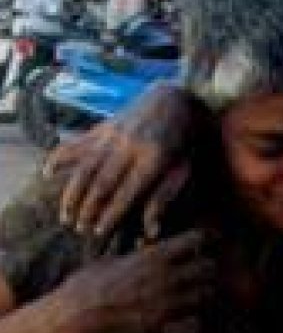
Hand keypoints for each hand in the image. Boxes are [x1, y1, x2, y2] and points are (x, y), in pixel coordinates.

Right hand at [45, 81, 195, 238]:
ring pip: (85, 167)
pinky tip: (47, 172)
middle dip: (88, 208)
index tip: (99, 232)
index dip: (111, 214)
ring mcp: (113, 135)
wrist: (175, 100)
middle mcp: (130, 146)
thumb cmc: (184, 143)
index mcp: (154, 158)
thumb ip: (164, 198)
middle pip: (102, 183)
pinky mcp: (103, 127)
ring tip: (66, 215)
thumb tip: (151, 232)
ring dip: (72, 193)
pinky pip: (76, 143)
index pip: (127, 193)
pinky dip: (59, 157)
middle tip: (79, 228)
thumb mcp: (184, 170)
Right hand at [55, 229, 214, 332]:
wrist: (72, 319)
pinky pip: (196, 328)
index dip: (202, 238)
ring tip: (194, 295)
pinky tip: (187, 322)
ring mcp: (167, 305)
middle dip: (206, 268)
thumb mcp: (108, 260)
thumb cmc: (84, 286)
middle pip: (208, 267)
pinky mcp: (162, 329)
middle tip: (198, 271)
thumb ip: (132, 254)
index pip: (194, 239)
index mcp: (152, 258)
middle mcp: (166, 279)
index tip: (204, 240)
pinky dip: (196, 325)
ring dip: (203, 294)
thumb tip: (142, 246)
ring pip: (206, 295)